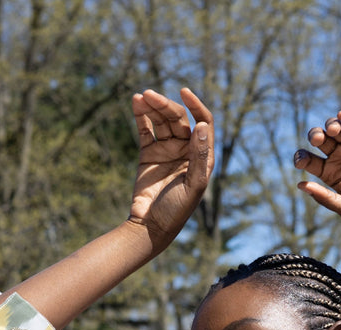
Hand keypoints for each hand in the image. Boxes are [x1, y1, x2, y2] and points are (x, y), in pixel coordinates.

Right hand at [128, 88, 213, 249]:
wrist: (150, 225)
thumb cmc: (177, 209)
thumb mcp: (194, 184)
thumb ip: (199, 156)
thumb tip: (201, 126)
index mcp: (202, 156)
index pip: (203, 122)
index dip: (195, 106)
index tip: (184, 92)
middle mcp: (186, 150)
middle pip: (178, 119)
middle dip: (165, 105)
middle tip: (150, 95)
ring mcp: (167, 150)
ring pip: (161, 121)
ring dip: (152, 107)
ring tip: (140, 97)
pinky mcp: (148, 154)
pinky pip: (146, 130)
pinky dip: (141, 116)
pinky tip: (136, 103)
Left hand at [292, 108, 340, 224]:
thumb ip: (325, 198)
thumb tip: (300, 185)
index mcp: (330, 174)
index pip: (308, 160)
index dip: (301, 158)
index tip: (301, 161)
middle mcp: (340, 157)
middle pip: (318, 139)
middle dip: (314, 135)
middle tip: (318, 140)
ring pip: (334, 126)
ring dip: (330, 125)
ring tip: (334, 131)